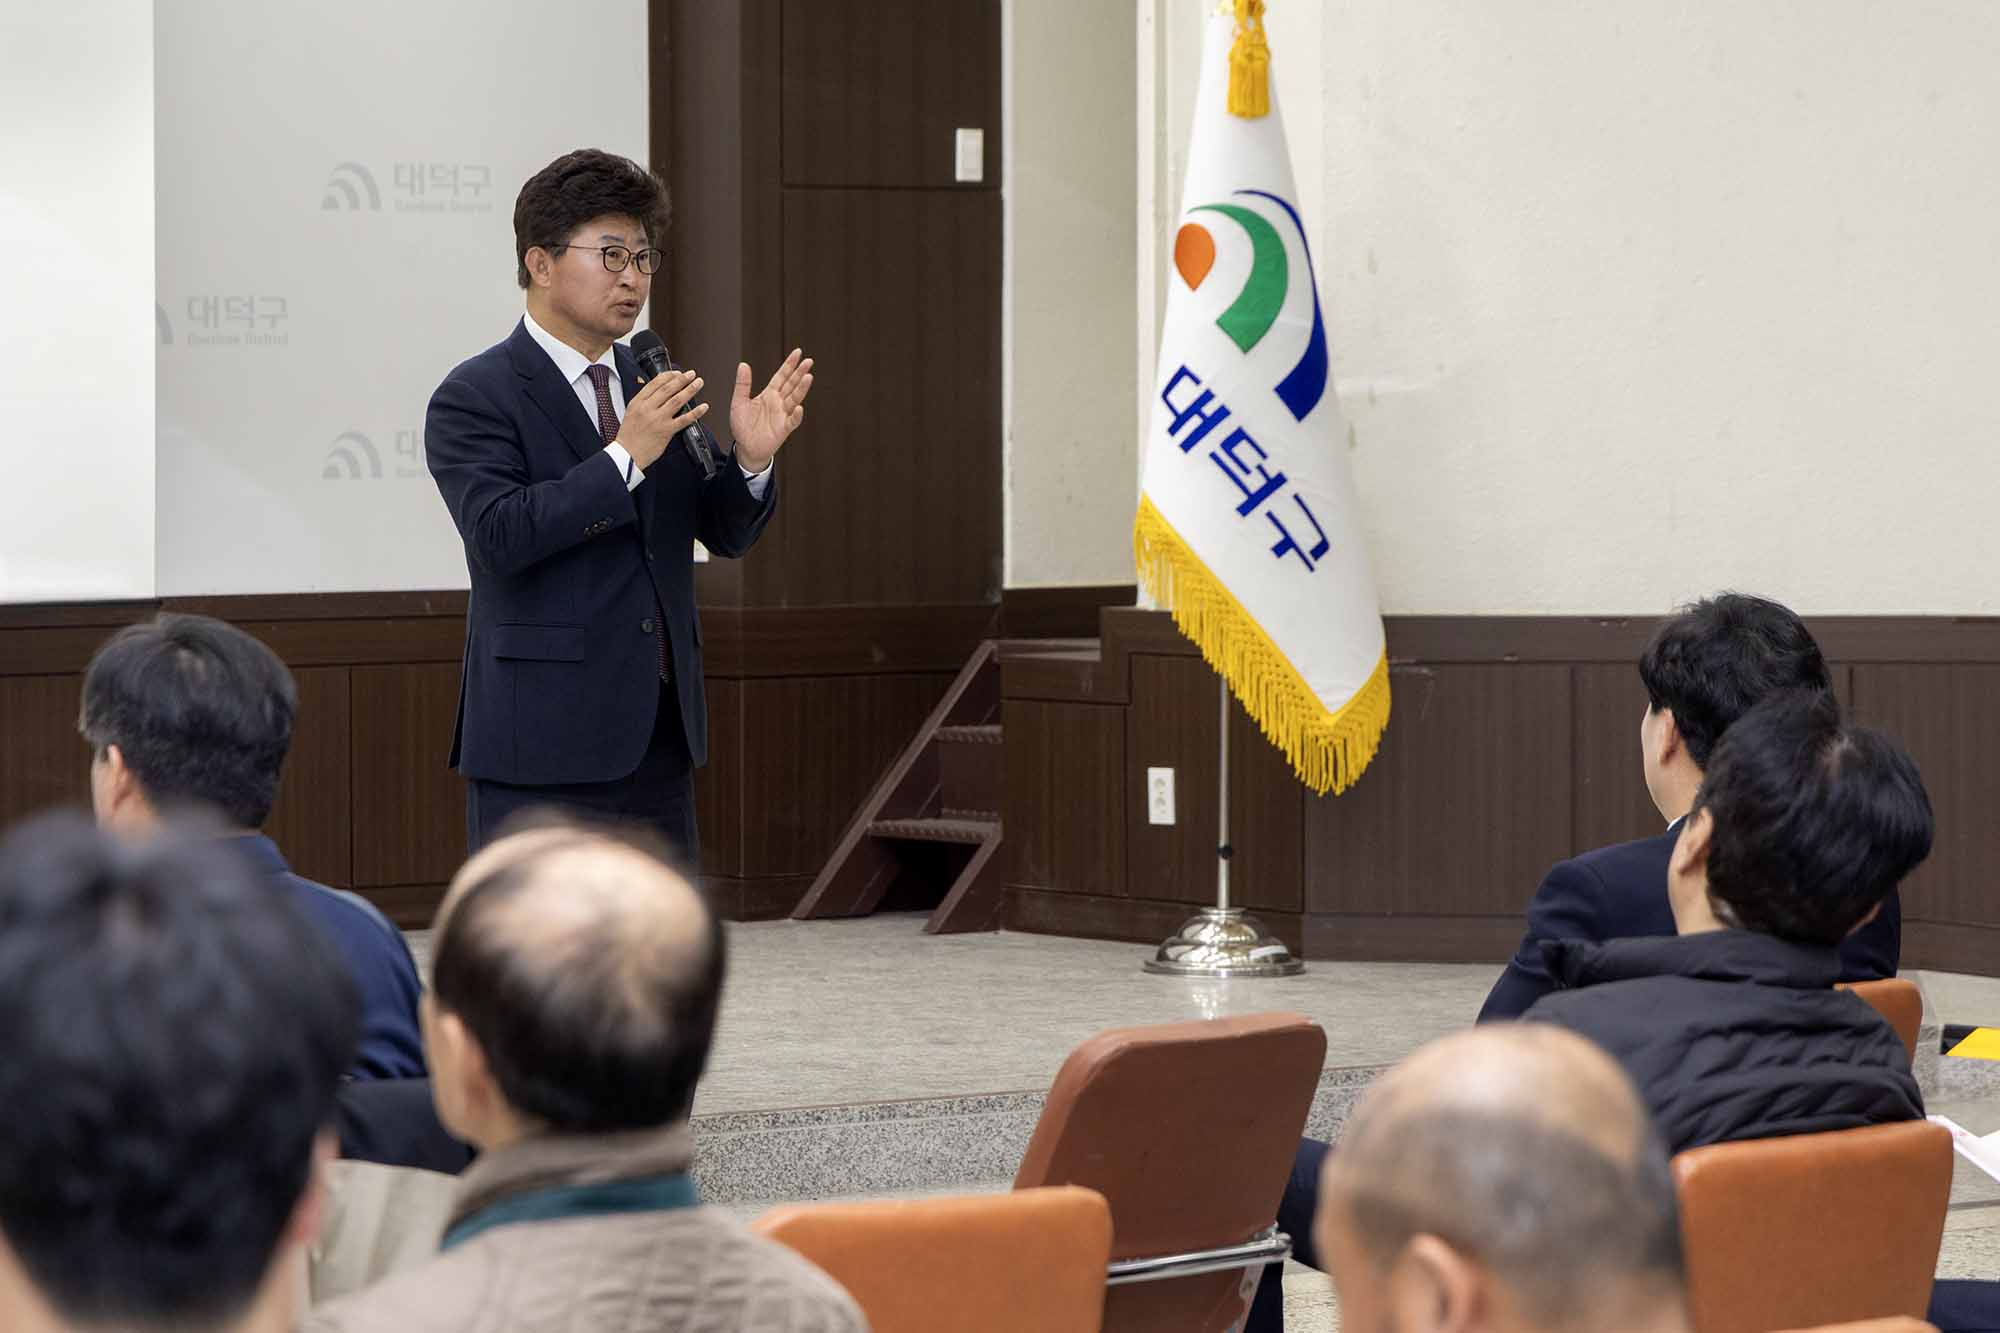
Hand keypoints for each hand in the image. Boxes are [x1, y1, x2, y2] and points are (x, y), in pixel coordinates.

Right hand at [614, 368, 707, 470]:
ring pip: (677, 400)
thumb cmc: (629, 436)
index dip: (669, 376)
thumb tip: (657, 392)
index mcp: (638, 402)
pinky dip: (696, 412)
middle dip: (682, 379)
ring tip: (699, 383)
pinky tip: (703, 407)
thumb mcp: (630, 412)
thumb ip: (643, 401)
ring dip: (690, 390)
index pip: (655, 383)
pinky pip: (684, 419)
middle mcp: (648, 408)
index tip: (677, 372)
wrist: (626, 454)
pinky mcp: (666, 431)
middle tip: (691, 374)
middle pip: (668, 389)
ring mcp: (658, 419)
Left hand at [730, 349, 814, 472]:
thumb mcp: (738, 402)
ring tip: (808, 377)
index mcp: (769, 394)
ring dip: (801, 389)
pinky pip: (792, 421)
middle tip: (809, 361)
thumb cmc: (743, 426)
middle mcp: (778, 402)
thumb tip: (743, 364)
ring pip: (794, 399)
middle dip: (800, 373)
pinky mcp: (783, 429)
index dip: (789, 365)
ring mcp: (782, 415)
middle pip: (791, 385)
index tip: (798, 353)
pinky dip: (796, 415)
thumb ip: (742, 384)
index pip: (781, 376)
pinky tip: (799, 408)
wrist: (745, 447)